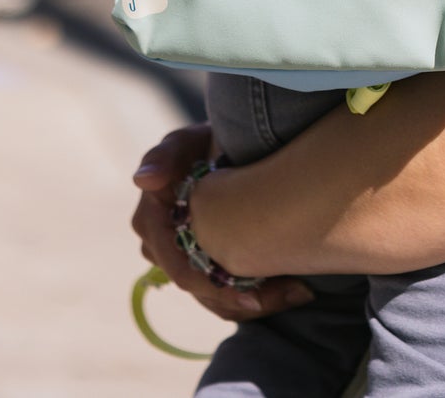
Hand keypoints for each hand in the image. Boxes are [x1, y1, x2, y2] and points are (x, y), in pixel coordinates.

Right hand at [131, 123, 313, 321]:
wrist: (222, 147)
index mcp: (153, 224)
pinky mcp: (207, 266)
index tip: (253, 296)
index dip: (217, 288)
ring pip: (218, 300)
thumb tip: (145, 180)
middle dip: (246, 298)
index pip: (182, 270)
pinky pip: (228, 296)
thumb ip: (164, 156)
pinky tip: (294, 289)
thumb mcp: (184, 143)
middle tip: (293, 292)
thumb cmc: (200, 145)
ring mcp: (185, 261)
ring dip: (259, 301)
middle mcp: (164, 250)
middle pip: (205, 291)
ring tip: (299, 292)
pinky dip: (260, 296)